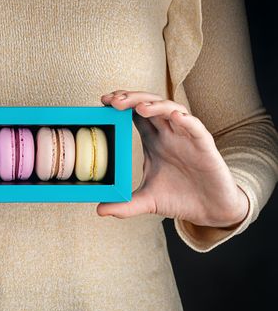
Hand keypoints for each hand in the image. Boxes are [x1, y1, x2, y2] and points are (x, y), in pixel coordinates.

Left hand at [96, 90, 249, 228]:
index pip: (134, 115)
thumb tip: (99, 211)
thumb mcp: (147, 202)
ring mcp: (186, 138)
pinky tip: (174, 117)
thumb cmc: (180, 198)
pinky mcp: (204, 146)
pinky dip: (186, 120)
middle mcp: (168, 134)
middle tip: (114, 101)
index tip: (104, 102)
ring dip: (155, 106)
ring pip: (171, 110)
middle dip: (132, 99)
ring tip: (139, 108)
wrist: (211, 210)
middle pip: (149, 105)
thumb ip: (124, 205)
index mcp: (153, 141)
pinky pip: (196, 127)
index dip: (121, 105)